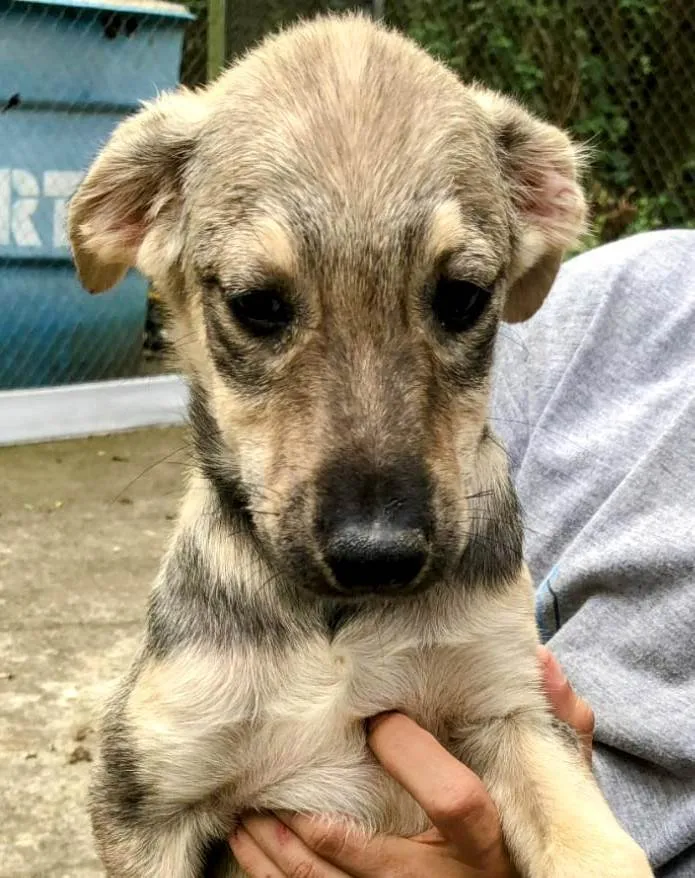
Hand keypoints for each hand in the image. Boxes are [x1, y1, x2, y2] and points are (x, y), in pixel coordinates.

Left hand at [230, 647, 593, 876]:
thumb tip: (540, 661)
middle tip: (272, 784)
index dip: (413, 758)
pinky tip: (249, 850)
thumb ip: (559, 729)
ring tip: (246, 818)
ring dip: (282, 857)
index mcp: (492, 843)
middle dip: (317, 828)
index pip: (456, 802)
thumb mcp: (552, 787)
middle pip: (374, 862)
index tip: (379, 719)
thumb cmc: (531, 834)